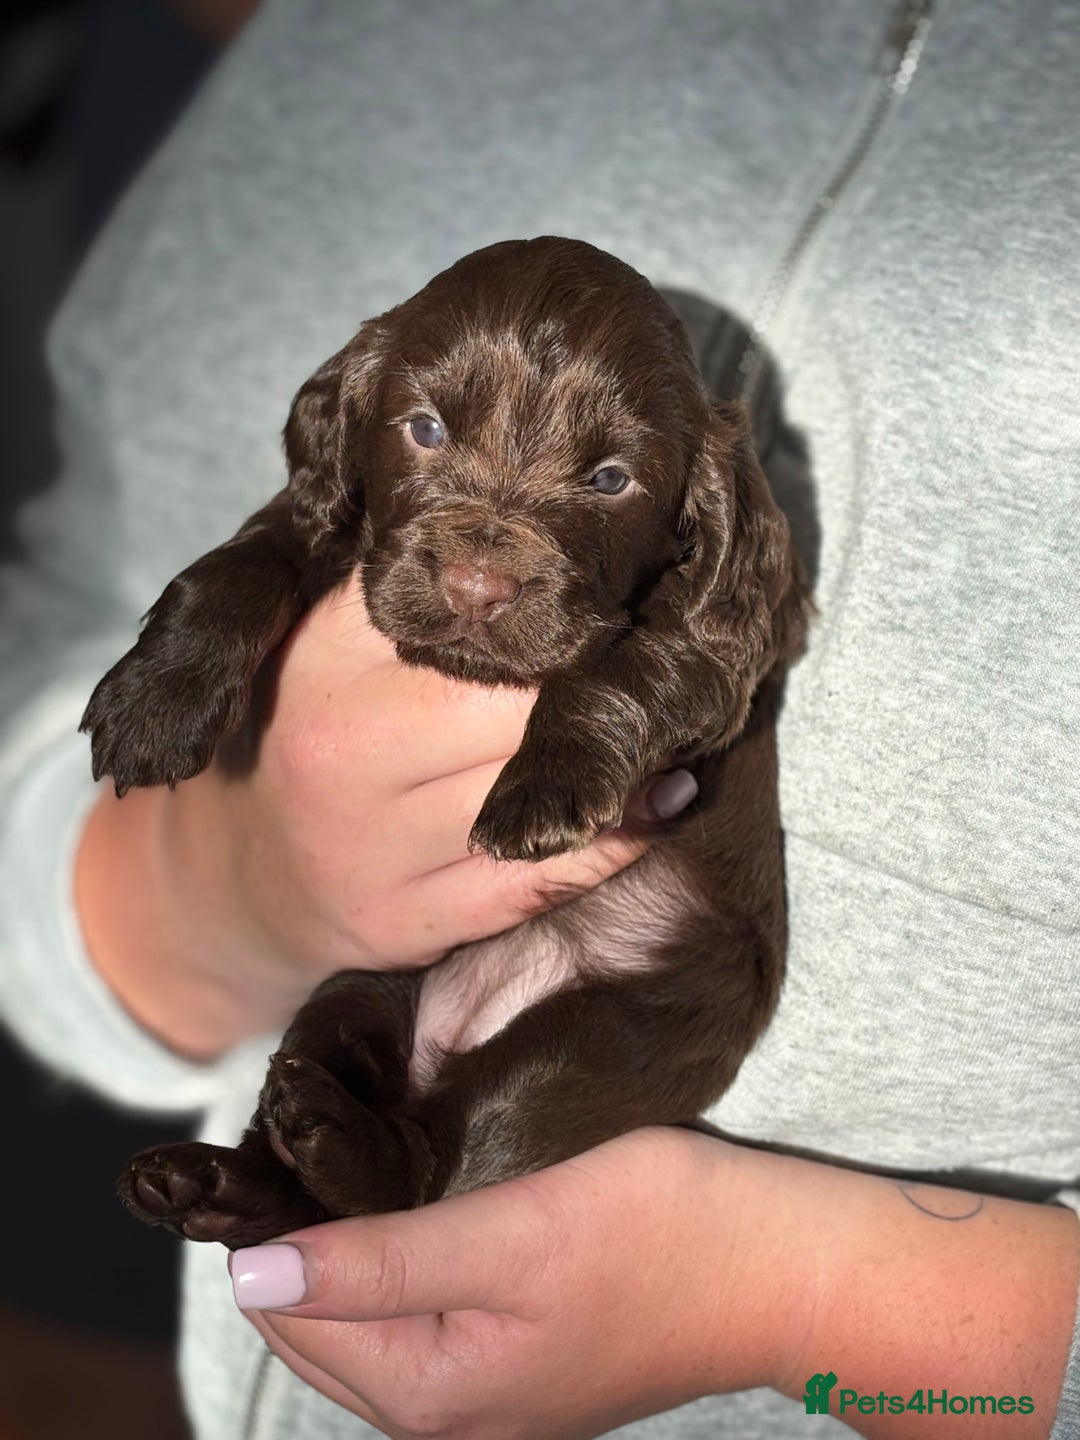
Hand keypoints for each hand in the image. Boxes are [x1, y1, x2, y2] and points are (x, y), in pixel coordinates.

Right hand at [76, 578, 692, 1056]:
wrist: (232, 873)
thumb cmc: (304, 731)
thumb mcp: (328, 642)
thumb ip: (413, 595)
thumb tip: (554, 538)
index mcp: (323, 651)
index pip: (465, 606)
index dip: (550, 601)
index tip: (613, 587)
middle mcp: (338, 745)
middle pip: (516, 700)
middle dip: (591, 683)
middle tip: (653, 663)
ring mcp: (366, 842)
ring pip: (533, 787)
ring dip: (621, 762)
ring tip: (669, 730)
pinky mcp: (399, 919)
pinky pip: (536, 878)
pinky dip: (613, 839)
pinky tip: (657, 802)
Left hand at [231, 1128, 803, 1438]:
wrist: (786, 1271)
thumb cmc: (660, 1239)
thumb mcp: (511, 1234)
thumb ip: (377, 1263)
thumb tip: (248, 1276)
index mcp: (431, 1396)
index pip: (288, 1316)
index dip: (273, 1227)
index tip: (289, 1138)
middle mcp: (450, 1418)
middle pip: (324, 1326)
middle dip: (305, 1240)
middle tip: (327, 1139)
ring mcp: (491, 1396)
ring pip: (372, 1318)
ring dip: (352, 1246)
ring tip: (368, 1159)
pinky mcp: (525, 1363)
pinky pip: (424, 1315)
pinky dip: (401, 1261)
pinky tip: (423, 1201)